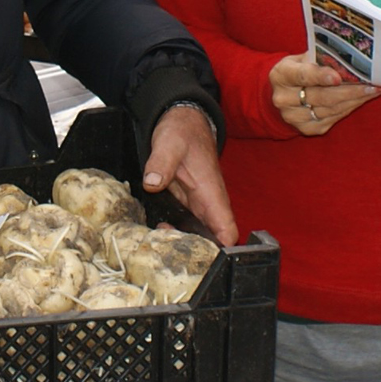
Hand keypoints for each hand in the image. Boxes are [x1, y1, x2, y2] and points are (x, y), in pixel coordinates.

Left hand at [143, 105, 238, 245]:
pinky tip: (156, 233)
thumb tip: (153, 182)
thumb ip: (161, 163)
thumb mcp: (169, 143)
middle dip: (195, 253)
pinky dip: (174, 233)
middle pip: (212, 241)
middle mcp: (208, 203)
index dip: (222, 251)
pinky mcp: (186, 203)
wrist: (182, 121)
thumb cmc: (181, 131)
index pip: (227, 231)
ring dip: (182, 243)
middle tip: (167, 249)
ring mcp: (197, 205)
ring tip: (158, 242)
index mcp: (211, 193)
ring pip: (198, 235)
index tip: (204, 261)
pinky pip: (185, 226)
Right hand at [270, 53, 380, 135]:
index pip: (302, 75)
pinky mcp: (307, 128)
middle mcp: (284, 99)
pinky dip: (351, 107)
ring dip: (356, 99)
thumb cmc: (299, 70)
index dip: (321, 76)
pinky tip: (364, 98)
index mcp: (281, 75)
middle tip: (373, 83)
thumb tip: (350, 55)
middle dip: (351, 90)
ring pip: (331, 109)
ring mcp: (294, 117)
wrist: (284, 94)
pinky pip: (334, 118)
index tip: (338, 77)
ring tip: (375, 89)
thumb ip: (320, 58)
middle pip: (322, 96)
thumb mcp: (302, 58)